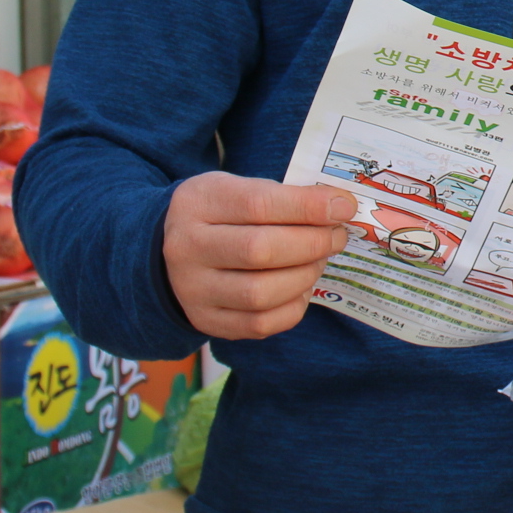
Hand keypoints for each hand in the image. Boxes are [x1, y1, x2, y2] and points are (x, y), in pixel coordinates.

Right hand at [162, 173, 355, 339]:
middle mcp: (187, 248)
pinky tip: (300, 288)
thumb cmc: (219, 215)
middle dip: (313, 243)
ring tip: (318, 261)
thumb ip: (283, 196)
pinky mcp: (206, 321)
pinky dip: (293, 306)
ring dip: (305, 276)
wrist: (168, 253)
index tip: (344, 206)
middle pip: (261, 251)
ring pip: (261, 293)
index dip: (308, 207)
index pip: (259, 204)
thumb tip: (339, 207)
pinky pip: (261, 324)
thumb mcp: (238, 189)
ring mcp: (193, 290)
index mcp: (198, 203)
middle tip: (336, 236)